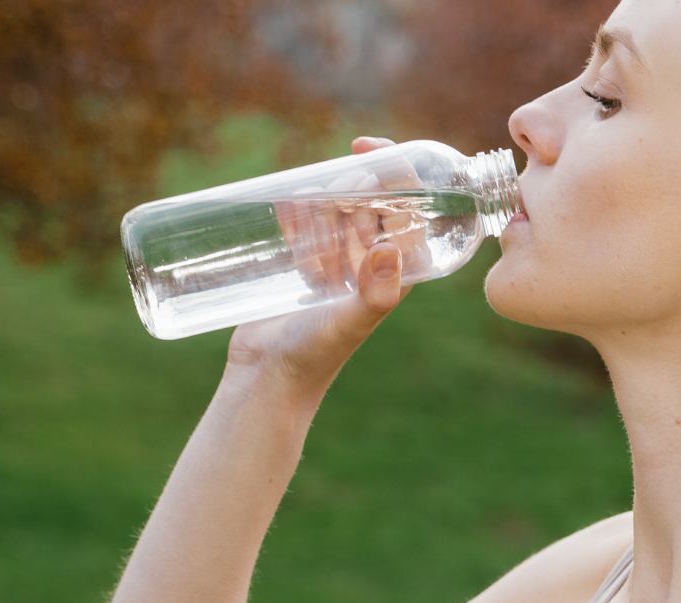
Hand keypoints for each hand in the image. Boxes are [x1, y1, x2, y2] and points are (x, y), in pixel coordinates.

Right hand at [226, 138, 413, 405]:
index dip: (396, 171)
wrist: (270, 378)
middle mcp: (372, 265)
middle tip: (328, 204)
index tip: (367, 147)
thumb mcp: (349, 323)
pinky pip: (305, 225)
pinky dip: (296, 211)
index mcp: (396, 272)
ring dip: (323, 203)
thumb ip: (374, 293)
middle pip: (372, 202)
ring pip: (338, 210)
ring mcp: (338, 265)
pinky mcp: (304, 267)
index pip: (410, 209)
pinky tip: (282, 206)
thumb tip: (390, 249)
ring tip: (307, 225)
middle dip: (352, 188)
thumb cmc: (316, 355)